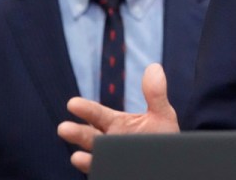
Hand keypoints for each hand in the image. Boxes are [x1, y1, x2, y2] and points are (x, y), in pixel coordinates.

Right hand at [57, 63, 179, 173]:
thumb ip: (155, 94)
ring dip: (83, 158)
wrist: (172, 162)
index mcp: (117, 123)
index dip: (85, 109)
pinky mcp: (114, 171)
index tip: (72, 103)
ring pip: (94, 157)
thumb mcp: (162, 114)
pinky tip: (90, 164)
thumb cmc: (163, 137)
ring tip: (76, 157)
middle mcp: (109, 141)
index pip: (97, 114)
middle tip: (63, 128)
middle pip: (89, 137)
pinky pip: (103, 172)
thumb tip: (154, 67)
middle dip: (76, 133)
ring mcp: (111, 159)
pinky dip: (96, 169)